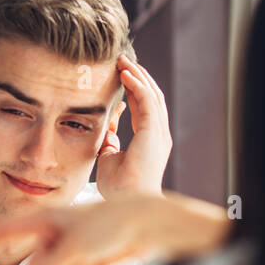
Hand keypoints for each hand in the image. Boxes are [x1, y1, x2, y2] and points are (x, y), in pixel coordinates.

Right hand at [0, 193, 229, 264]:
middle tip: (71, 262)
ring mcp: (76, 245)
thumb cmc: (112, 224)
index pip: (9, 230)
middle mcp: (59, 231)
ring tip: (97, 258)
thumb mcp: (73, 247)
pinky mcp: (94, 257)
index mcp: (47, 218)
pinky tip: (109, 264)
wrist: (150, 224)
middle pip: (38, 260)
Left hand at [95, 54, 172, 198]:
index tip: (121, 77)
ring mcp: (158, 132)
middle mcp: (159, 134)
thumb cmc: (119, 187)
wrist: (127, 202)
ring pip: (152, 95)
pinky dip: (137, 85)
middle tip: (122, 61)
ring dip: (138, 76)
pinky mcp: (153, 131)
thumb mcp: (109, 158)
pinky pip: (148, 101)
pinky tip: (125, 74)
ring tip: (123, 61)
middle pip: (152, 97)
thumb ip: (110, 142)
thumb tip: (106, 129)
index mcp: (151, 140)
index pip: (145, 108)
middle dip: (138, 77)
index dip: (135, 91)